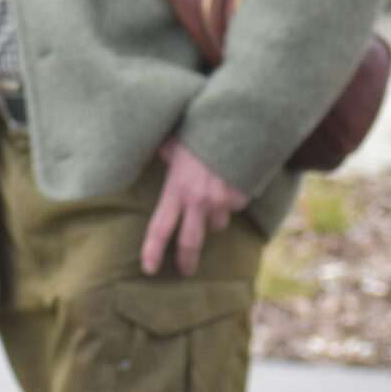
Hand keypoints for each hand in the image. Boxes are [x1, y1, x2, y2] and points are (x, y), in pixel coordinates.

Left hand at [141, 138, 250, 276]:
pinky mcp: (242, 196)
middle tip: (186, 271)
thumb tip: (157, 149)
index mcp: (176, 188)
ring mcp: (222, 201)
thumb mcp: (177, 141)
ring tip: (214, 195)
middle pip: (190, 242)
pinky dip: (233, 199)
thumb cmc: (202, 128)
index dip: (152, 251)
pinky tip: (232, 181)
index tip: (149, 268)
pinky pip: (235, 206)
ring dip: (215, 215)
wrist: (239, 120)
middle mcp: (198, 200)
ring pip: (217, 223)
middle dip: (187, 261)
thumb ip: (168, 153)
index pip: (159, 227)